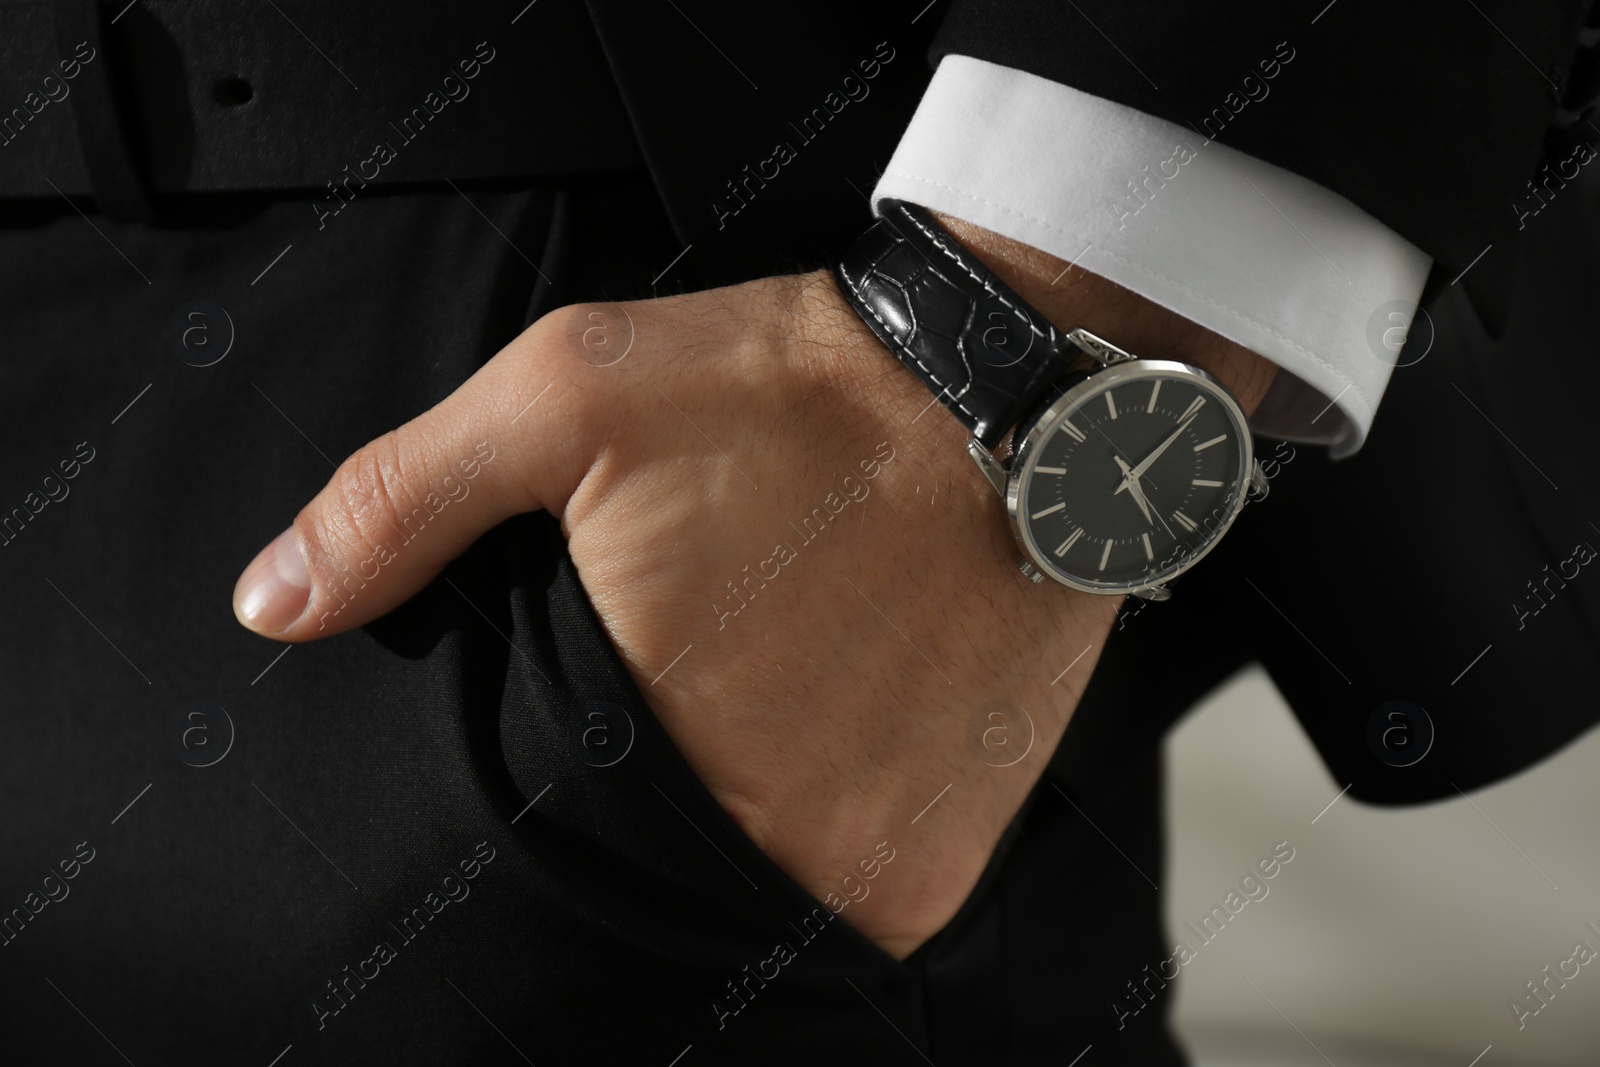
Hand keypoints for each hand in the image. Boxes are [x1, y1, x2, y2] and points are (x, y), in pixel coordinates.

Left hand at [231, 219, 1276, 958]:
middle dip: (654, 772)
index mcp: (647, 739)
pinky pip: (836, 889)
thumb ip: (404, 503)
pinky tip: (838, 714)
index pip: (541, 816)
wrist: (1022, 394)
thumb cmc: (799, 390)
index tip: (607, 676)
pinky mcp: (938, 867)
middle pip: (646, 852)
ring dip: (742, 801)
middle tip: (705, 661)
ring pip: (740, 880)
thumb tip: (270, 602)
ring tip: (777, 679)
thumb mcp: (570, 396)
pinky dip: (822, 821)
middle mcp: (762, 837)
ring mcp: (861, 868)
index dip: (559, 744)